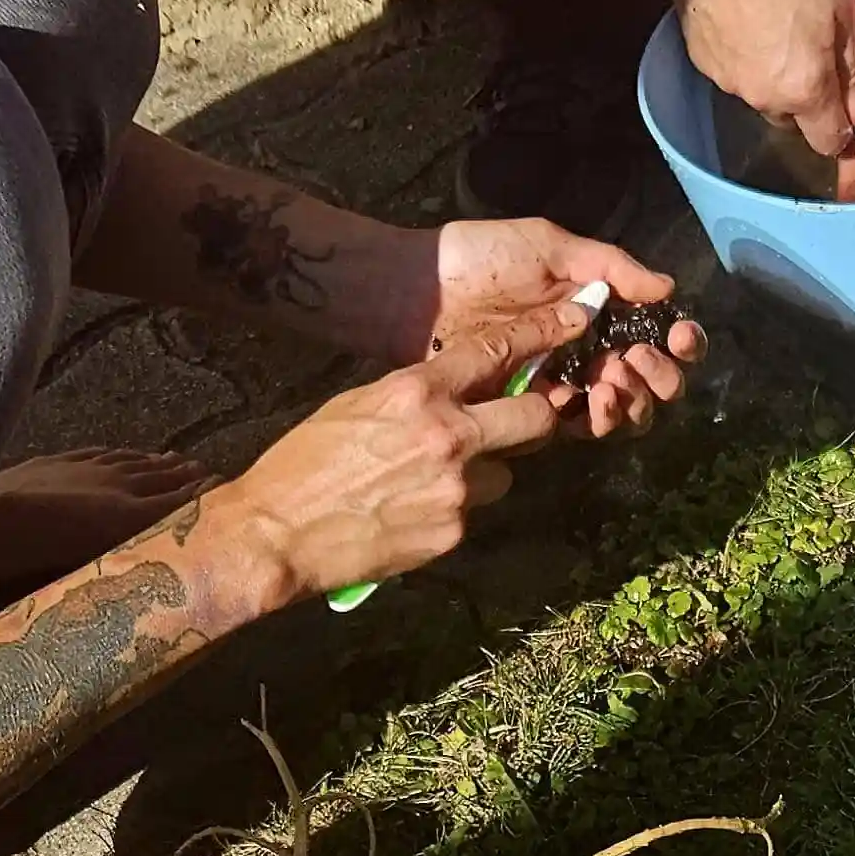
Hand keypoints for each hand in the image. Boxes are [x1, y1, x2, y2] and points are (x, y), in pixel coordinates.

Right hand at [201, 312, 576, 604]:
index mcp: (416, 391)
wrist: (279, 532)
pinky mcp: (455, 530)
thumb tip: (458, 390)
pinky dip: (456, 508)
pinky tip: (413, 510)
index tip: (575, 323)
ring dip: (487, 471)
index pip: (494, 352)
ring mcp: (457, 487)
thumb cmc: (306, 462)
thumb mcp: (358, 405)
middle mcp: (447, 434)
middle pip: (534, 417)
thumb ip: (417, 395)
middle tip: (521, 421)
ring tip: (434, 480)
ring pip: (506, 471)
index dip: (540, 336)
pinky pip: (476, 510)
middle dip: (536, 417)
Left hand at [423, 221, 700, 432]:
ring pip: (618, 408)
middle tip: (641, 364)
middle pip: (646, 379)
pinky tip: (592, 401)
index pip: (654, 334)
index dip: (678, 342)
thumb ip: (609, 264)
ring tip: (614, 384)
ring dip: (630, 402)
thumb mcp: (548, 246)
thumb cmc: (477, 258)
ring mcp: (560, 380)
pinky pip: (575, 425)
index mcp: (597, 308)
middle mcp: (586, 348)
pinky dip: (594, 419)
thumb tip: (667, 288)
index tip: (682, 337)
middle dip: (659, 378)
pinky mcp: (530, 408)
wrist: (415, 291)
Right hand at [680, 0, 854, 160]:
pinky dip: (745, 59)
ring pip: (763, 96)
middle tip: (813, 51)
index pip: (829, 143)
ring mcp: (728, 82)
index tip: (849, 109)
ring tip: (776, 28)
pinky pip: (734, 74)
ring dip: (775, 78)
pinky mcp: (702, 62)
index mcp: (805, 89)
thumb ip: (850, 70)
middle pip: (794, 121)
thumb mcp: (840, 7)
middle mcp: (764, 97)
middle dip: (808, 99)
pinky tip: (747, 21)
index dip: (843, 131)